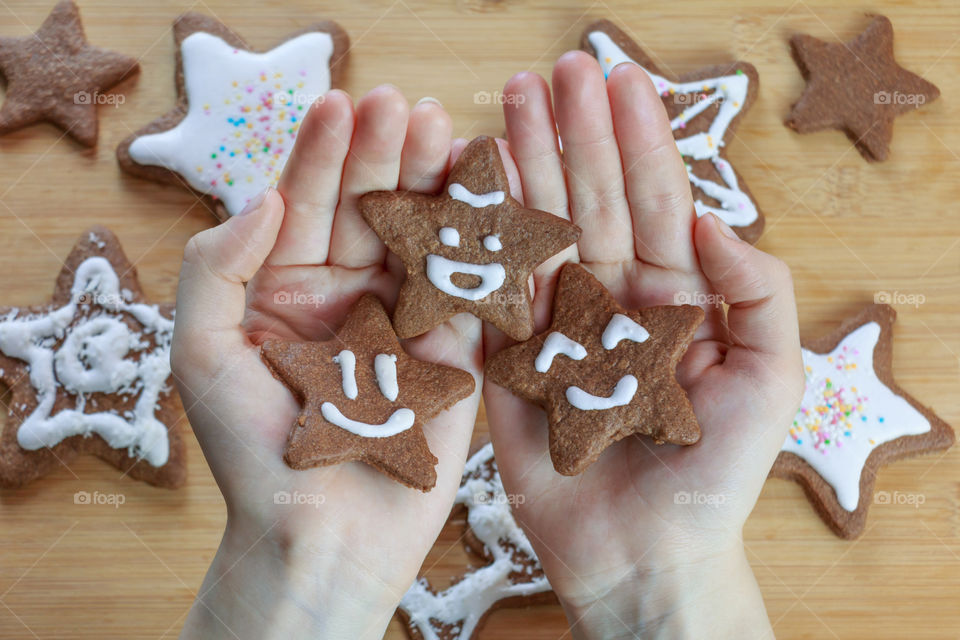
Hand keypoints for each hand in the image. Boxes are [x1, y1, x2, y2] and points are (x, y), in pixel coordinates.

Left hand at [171, 87, 481, 639]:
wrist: (321, 537)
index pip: (304, 207)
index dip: (320, 154)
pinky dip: (475, 237)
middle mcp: (344, 298)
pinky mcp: (451, 353)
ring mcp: (401, 321)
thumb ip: (216, 269)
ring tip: (442, 128)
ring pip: (418, 236)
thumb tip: (266, 196)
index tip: (341, 102)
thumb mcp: (203, 356)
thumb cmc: (253, 456)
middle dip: (382, 155)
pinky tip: (482, 190)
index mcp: (283, 293)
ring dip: (430, 182)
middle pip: (367, 212)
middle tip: (401, 105)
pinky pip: (464, 285)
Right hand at [483, 53, 802, 638]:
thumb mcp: (769, 379)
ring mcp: (560, 324)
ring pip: (543, 230)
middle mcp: (614, 299)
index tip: (619, 80)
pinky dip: (487, 230)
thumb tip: (709, 218)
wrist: (644, 552)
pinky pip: (497, 286)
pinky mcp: (513, 357)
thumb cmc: (714, 476)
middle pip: (593, 200)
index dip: (639, 141)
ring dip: (529, 162)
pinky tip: (480, 177)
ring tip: (513, 101)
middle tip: (556, 70)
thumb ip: (756, 292)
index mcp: (676, 298)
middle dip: (576, 132)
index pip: (654, 202)